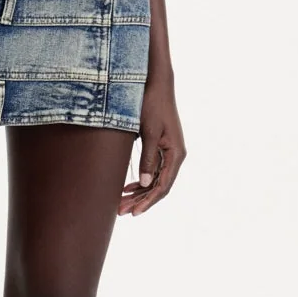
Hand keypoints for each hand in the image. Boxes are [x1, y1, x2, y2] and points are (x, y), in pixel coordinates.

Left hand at [120, 78, 185, 216]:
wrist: (156, 84)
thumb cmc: (152, 104)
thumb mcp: (149, 132)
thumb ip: (148, 158)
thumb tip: (144, 183)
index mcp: (176, 154)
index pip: (163, 186)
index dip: (148, 201)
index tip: (134, 212)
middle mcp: (175, 156)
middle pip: (159, 186)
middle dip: (140, 200)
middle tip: (121, 211)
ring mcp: (169, 152)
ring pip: (155, 180)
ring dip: (139, 192)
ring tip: (121, 203)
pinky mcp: (162, 147)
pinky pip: (153, 170)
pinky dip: (141, 181)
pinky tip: (128, 187)